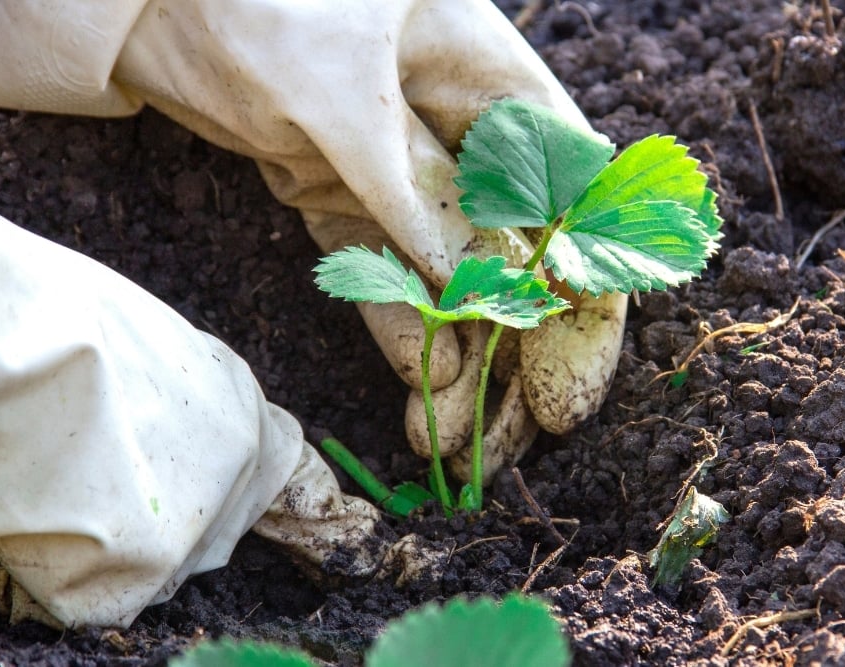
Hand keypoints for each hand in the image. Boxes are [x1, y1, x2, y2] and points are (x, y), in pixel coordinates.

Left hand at [104, 0, 627, 479]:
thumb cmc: (261, 3)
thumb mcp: (344, 99)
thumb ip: (418, 195)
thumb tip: (486, 290)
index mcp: (499, 91)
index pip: (576, 213)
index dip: (582, 310)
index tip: (559, 396)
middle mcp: (470, 141)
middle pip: (525, 265)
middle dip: (517, 360)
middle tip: (499, 445)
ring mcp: (408, 180)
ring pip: (458, 287)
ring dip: (459, 365)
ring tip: (442, 441)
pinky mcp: (349, 206)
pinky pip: (390, 282)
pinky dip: (403, 337)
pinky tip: (416, 396)